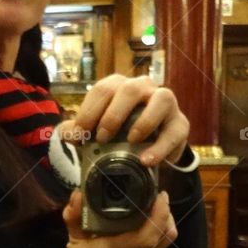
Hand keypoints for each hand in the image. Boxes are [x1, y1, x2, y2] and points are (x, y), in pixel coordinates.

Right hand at [60, 189, 177, 247]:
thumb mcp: (73, 244)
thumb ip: (75, 218)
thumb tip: (78, 195)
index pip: (151, 232)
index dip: (161, 211)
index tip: (160, 195)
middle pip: (166, 236)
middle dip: (166, 215)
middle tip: (157, 200)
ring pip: (164, 245)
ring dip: (163, 226)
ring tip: (153, 212)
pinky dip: (157, 238)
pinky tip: (145, 230)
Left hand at [62, 74, 189, 167]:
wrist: (150, 149)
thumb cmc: (119, 134)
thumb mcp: (96, 131)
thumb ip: (78, 131)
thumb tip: (66, 133)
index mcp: (118, 86)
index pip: (102, 90)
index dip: (88, 111)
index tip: (79, 135)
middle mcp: (143, 88)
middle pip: (130, 89)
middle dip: (114, 114)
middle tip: (103, 137)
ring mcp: (165, 102)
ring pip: (161, 99)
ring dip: (144, 121)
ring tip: (131, 141)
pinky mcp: (180, 123)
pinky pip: (174, 131)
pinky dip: (161, 147)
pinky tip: (147, 160)